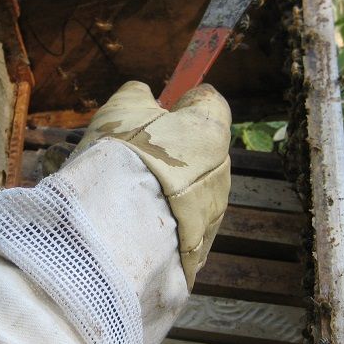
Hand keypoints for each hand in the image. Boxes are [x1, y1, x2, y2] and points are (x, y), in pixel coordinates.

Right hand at [73, 81, 231, 286]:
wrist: (120, 226)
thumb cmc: (124, 157)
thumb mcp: (121, 110)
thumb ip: (137, 96)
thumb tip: (144, 95)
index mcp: (211, 130)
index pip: (206, 102)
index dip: (178, 105)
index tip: (153, 114)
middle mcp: (222, 170)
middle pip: (196, 152)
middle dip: (170, 154)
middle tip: (131, 161)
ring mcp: (214, 212)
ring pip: (187, 194)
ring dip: (164, 193)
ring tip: (127, 199)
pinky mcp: (200, 248)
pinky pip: (181, 230)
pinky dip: (162, 225)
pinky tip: (134, 225)